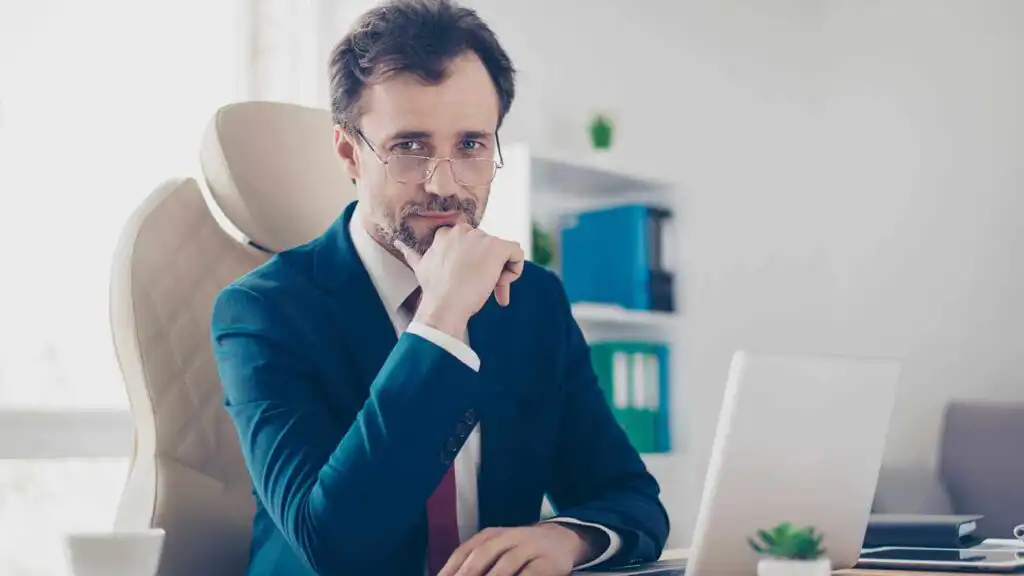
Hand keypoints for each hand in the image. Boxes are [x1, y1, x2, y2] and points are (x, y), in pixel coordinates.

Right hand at [395, 224, 524, 336]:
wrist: (444, 305)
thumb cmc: (434, 291)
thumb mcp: (420, 267)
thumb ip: (412, 254)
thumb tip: (398, 243)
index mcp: (447, 233)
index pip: (471, 242)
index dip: (473, 262)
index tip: (467, 279)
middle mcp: (465, 231)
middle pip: (487, 248)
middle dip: (487, 268)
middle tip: (481, 289)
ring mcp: (482, 238)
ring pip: (503, 252)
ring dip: (499, 273)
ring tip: (489, 290)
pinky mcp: (498, 248)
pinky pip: (517, 253)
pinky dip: (514, 271)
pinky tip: (500, 287)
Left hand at [437, 524, 596, 575]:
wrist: (560, 539)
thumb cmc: (519, 549)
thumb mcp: (496, 549)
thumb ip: (474, 562)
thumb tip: (448, 575)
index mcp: (490, 535)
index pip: (465, 551)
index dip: (450, 569)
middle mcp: (508, 537)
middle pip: (483, 554)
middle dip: (468, 574)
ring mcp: (529, 547)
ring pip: (506, 564)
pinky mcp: (547, 563)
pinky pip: (530, 574)